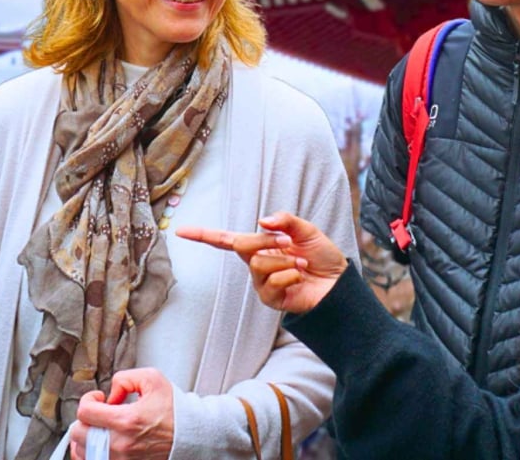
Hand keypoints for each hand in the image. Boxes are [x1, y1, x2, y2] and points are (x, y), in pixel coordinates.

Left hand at [69, 368, 174, 459]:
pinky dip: (90, 453)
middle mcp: (121, 444)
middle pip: (78, 434)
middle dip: (85, 419)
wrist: (189, 436)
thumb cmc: (174, 411)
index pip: (85, 412)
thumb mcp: (152, 380)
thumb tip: (110, 395)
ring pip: (82, 452)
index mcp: (127, 420)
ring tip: (98, 428)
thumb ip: (125, 378)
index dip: (88, 399)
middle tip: (98, 413)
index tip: (98, 398)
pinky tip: (97, 444)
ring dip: (85, 437)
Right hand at [177, 211, 346, 313]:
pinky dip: (289, 276)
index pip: (226, 240)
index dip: (203, 235)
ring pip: (259, 264)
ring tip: (301, 266)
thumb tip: (261, 221)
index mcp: (261, 246)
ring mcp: (262, 283)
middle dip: (266, 240)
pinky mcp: (271, 299)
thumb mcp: (306, 230)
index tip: (181, 231)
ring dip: (284, 261)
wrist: (339, 283)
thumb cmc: (322, 256)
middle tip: (289, 242)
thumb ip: (285, 221)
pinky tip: (300, 278)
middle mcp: (257, 263)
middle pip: (243, 246)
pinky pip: (271, 283)